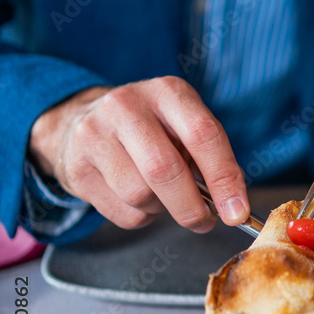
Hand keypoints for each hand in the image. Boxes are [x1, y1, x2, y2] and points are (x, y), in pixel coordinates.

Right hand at [28, 77, 249, 232]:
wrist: (80, 121)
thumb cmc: (152, 130)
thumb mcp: (184, 127)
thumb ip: (212, 159)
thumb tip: (233, 206)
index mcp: (168, 92)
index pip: (204, 135)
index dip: (225, 179)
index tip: (238, 212)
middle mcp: (127, 106)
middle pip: (165, 170)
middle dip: (192, 207)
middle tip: (205, 221)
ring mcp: (95, 134)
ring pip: (140, 195)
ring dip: (161, 208)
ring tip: (162, 194)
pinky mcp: (76, 166)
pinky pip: (121, 212)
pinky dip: (140, 216)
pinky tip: (135, 196)